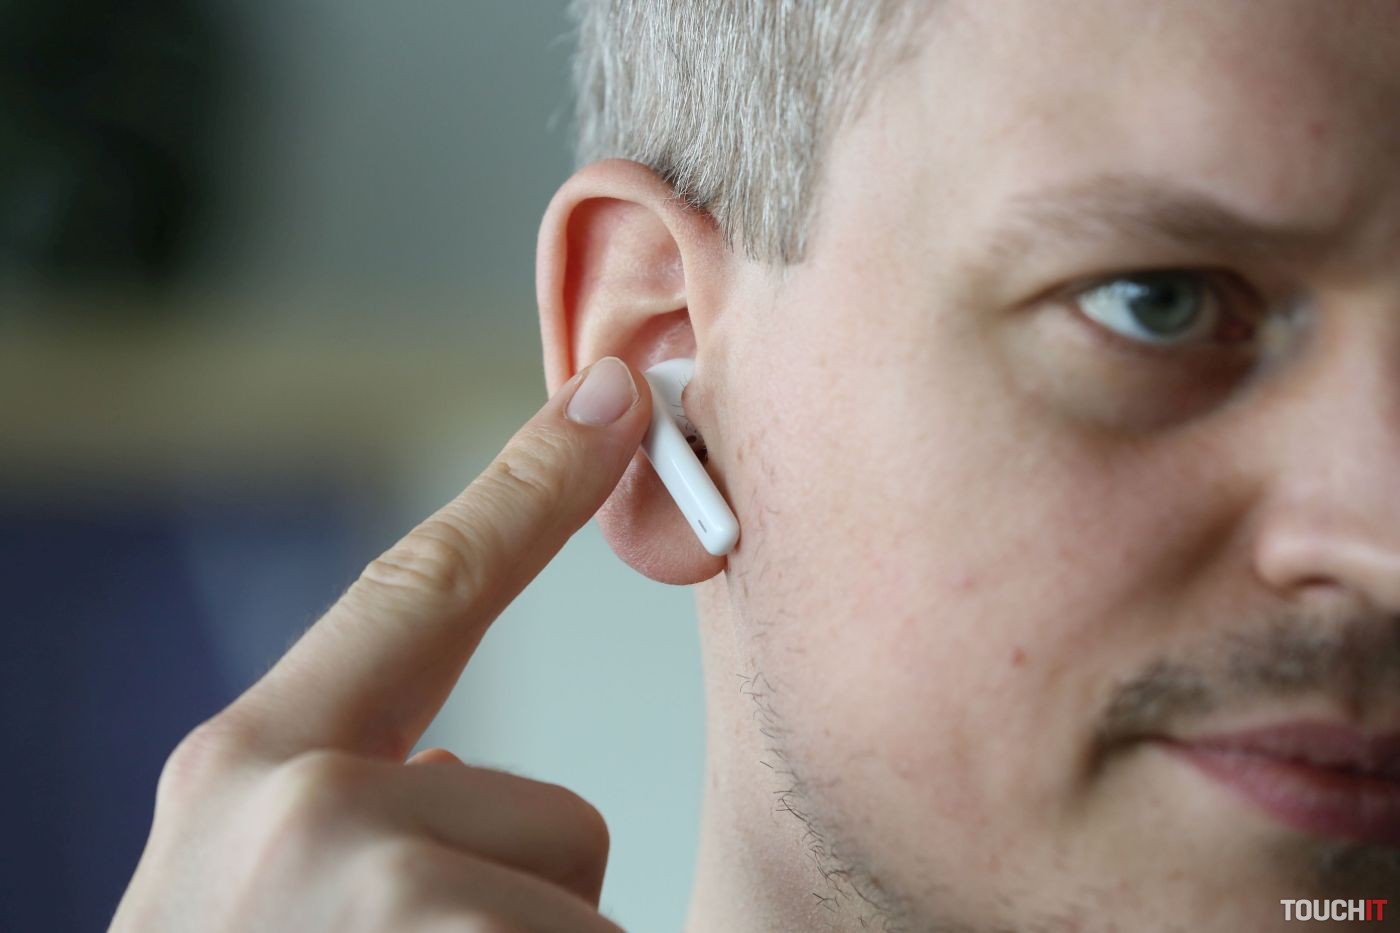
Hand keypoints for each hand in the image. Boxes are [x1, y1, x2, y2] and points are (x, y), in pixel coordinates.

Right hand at [110, 356, 650, 931]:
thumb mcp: (235, 897)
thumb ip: (334, 805)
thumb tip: (440, 768)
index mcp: (245, 770)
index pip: (418, 589)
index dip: (531, 490)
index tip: (612, 400)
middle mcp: (305, 811)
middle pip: (555, 816)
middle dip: (515, 905)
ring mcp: (384, 891)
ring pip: (580, 899)